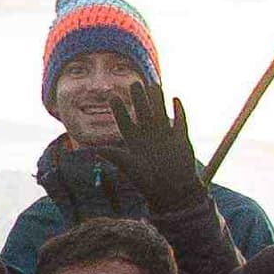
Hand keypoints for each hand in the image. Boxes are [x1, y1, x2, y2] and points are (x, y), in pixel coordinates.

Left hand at [109, 84, 209, 213]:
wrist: (172, 191)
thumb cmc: (148, 182)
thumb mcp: (129, 167)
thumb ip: (114, 155)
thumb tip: (93, 149)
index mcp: (133, 142)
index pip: (124, 121)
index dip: (118, 109)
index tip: (111, 96)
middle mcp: (148, 136)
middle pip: (142, 112)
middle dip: (138, 98)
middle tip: (133, 82)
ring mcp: (164, 136)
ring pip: (159, 113)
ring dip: (157, 100)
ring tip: (153, 85)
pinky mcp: (180, 139)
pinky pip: (179, 121)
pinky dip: (178, 111)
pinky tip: (175, 99)